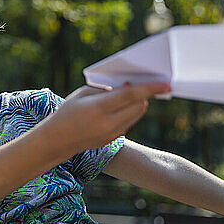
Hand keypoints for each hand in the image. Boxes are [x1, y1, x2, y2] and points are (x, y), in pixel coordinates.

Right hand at [54, 82, 170, 150]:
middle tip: (140, 83)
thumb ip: (106, 89)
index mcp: (98, 108)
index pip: (130, 96)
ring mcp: (112, 134)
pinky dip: (129, 112)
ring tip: (127, 94)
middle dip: (144, 94)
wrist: (58, 140)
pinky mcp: (113, 140)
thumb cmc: (68, 111)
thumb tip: (128, 86)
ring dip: (137, 103)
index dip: (150, 89)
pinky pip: (129, 122)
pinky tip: (120, 107)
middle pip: (139, 106)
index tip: (166, 84)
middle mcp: (108, 123)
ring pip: (136, 114)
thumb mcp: (83, 94)